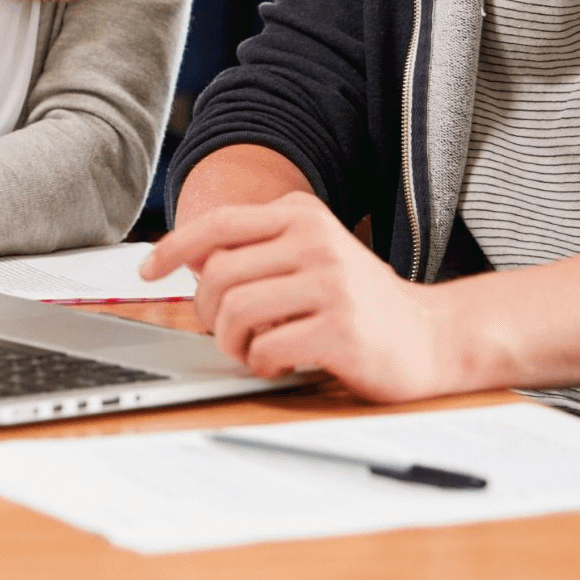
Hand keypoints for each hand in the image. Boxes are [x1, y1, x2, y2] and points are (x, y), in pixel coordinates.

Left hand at [142, 192, 467, 401]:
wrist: (432, 336)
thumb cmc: (359, 300)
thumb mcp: (313, 252)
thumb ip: (259, 248)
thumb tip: (189, 258)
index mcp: (303, 215)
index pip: (220, 224)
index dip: (174, 247)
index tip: (147, 269)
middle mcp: (316, 241)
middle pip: (219, 275)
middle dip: (209, 313)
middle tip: (228, 331)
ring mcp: (331, 284)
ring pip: (236, 312)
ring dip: (233, 342)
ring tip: (254, 349)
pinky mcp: (341, 330)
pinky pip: (268, 349)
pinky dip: (262, 363)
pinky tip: (281, 362)